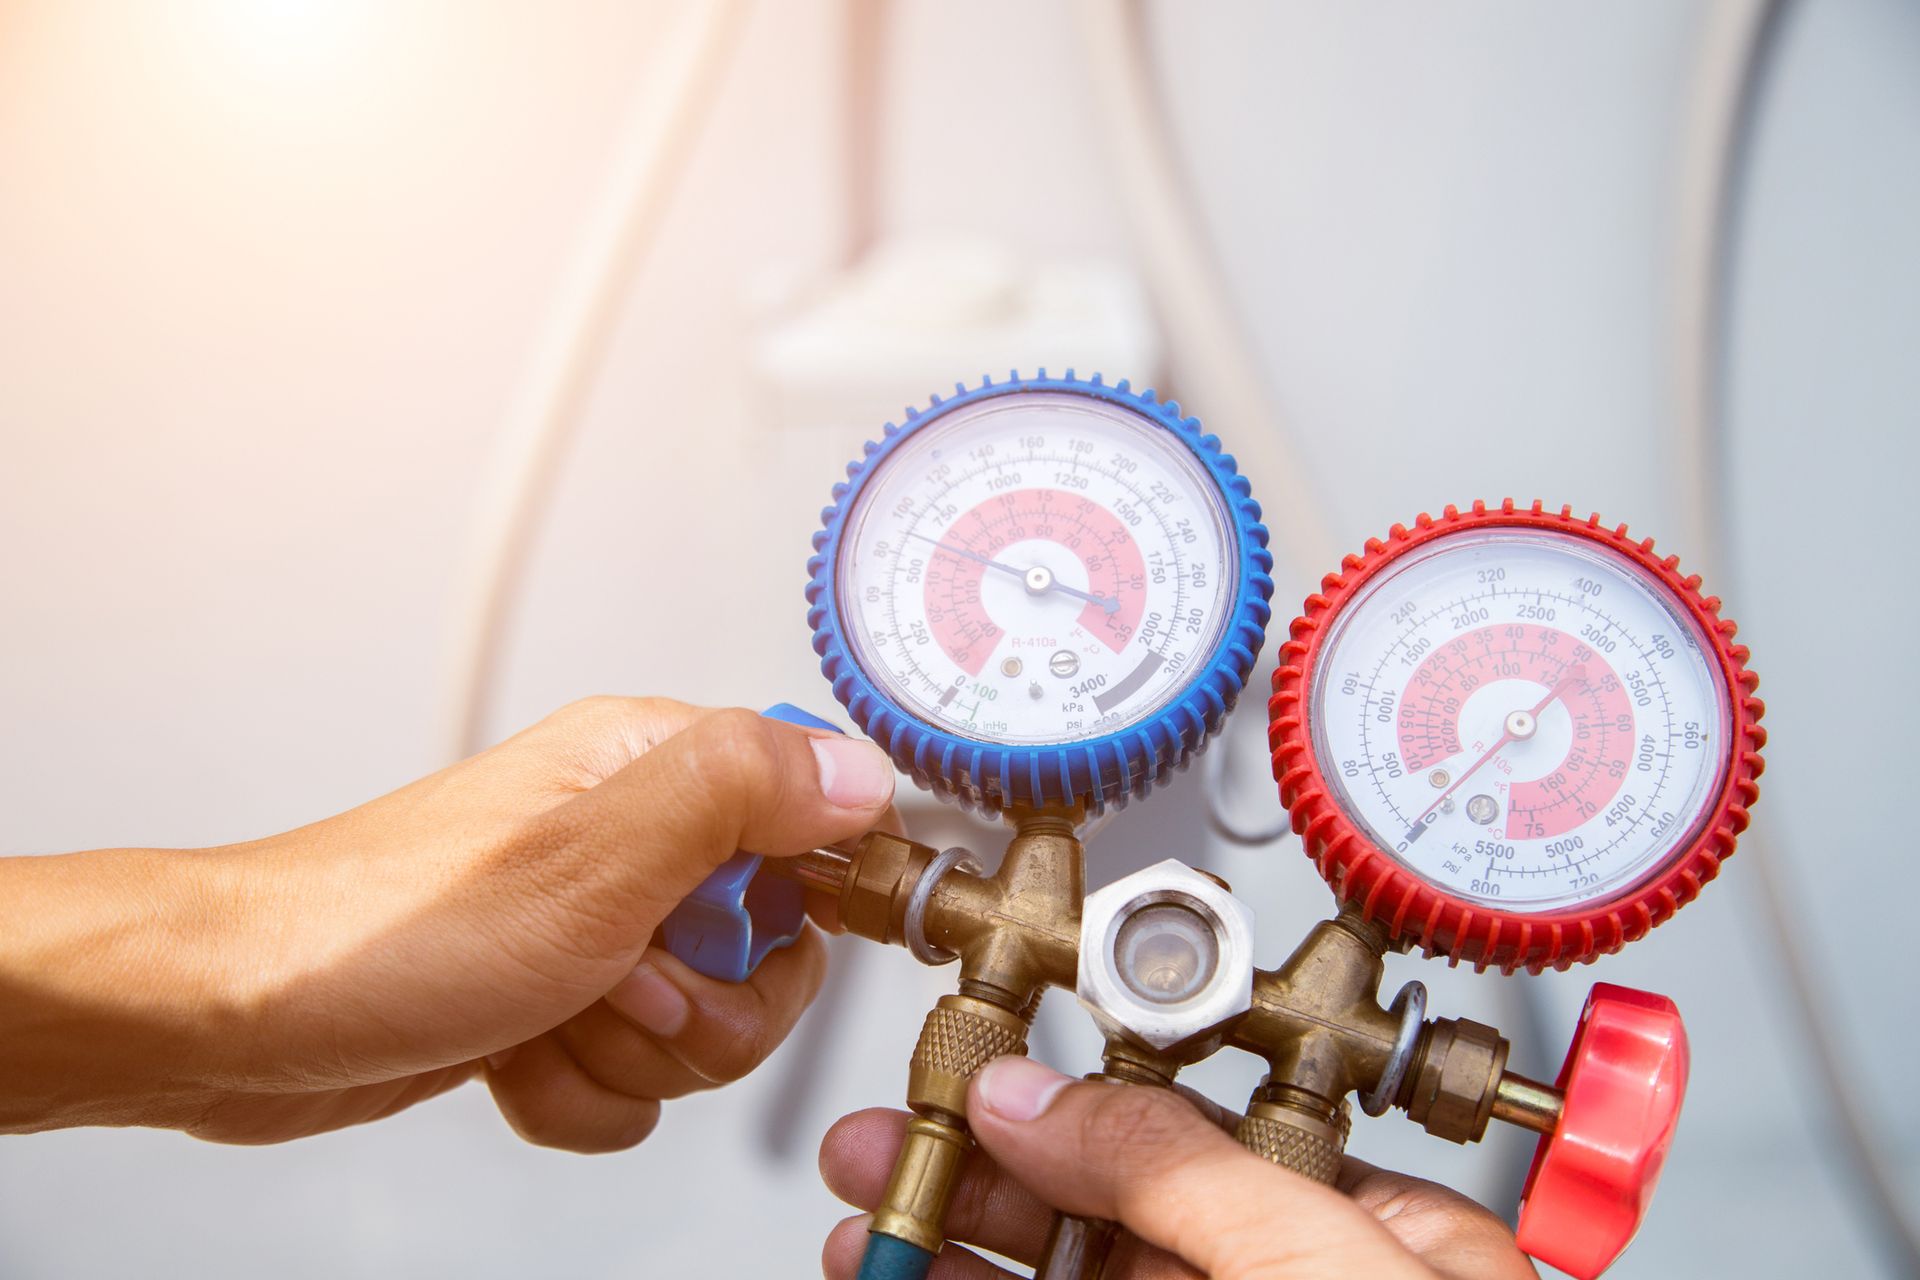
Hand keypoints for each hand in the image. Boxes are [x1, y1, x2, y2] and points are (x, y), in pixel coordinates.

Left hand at [0, 698, 894, 1149]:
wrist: (234, 1023)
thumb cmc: (381, 931)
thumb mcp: (592, 859)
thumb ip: (740, 796)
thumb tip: (860, 769)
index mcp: (649, 771)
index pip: (815, 813)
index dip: (819, 893)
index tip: (767, 942)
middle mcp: (628, 841)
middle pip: (773, 949)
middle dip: (710, 1008)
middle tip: (628, 987)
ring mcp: (593, 927)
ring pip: (707, 1028)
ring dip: (634, 1058)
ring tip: (551, 1018)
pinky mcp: (556, 1001)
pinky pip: (635, 1081)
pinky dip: (580, 1092)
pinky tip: (515, 1057)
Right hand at [818, 1057, 1536, 1278]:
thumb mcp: (1314, 1267)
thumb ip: (1177, 1168)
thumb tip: (1040, 1094)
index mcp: (1373, 1247)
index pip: (1194, 1138)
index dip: (1068, 1104)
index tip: (970, 1088)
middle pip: (1109, 1220)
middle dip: (984, 1184)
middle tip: (881, 1155)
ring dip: (959, 1266)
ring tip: (865, 1239)